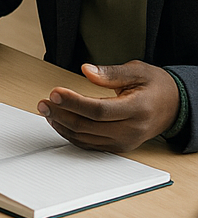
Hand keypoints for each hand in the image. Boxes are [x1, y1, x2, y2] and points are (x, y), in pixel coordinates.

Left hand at [38, 61, 179, 151]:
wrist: (174, 107)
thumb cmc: (155, 86)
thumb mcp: (137, 71)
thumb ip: (111, 73)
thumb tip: (86, 70)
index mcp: (138, 109)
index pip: (99, 110)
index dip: (74, 102)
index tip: (54, 92)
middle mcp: (132, 129)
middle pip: (89, 126)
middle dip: (61, 114)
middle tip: (43, 102)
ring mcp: (125, 141)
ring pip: (86, 138)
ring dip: (62, 125)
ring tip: (46, 110)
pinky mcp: (119, 147)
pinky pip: (90, 144)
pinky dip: (71, 134)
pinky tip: (58, 121)